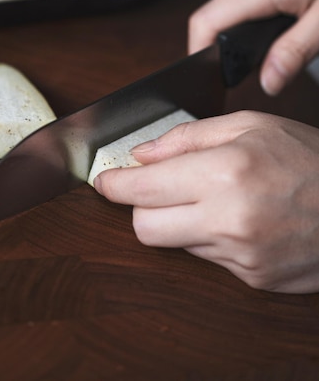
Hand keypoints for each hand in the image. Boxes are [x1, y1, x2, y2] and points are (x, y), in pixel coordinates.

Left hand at [93, 111, 318, 292]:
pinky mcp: (252, 278)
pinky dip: (209, 237)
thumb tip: (142, 154)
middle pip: (145, 227)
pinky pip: (207, 258)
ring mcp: (240, 256)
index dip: (113, 185)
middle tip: (156, 187)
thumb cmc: (310, 158)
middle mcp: (228, 220)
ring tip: (213, 197)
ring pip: (175, 243)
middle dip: (140, 206)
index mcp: (225, 173)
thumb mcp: (251, 125)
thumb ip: (188, 137)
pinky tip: (236, 218)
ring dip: (179, 220)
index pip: (142, 189)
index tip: (104, 181)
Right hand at [189, 0, 318, 94]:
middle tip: (269, 53)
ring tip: (287, 21)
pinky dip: (257, 3)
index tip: (207, 72)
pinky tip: (288, 1)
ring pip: (231, 3)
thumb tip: (268, 82)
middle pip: (217, 17)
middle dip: (235, 42)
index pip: (204, 24)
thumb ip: (295, 51)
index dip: (198, 53)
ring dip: (249, 21)